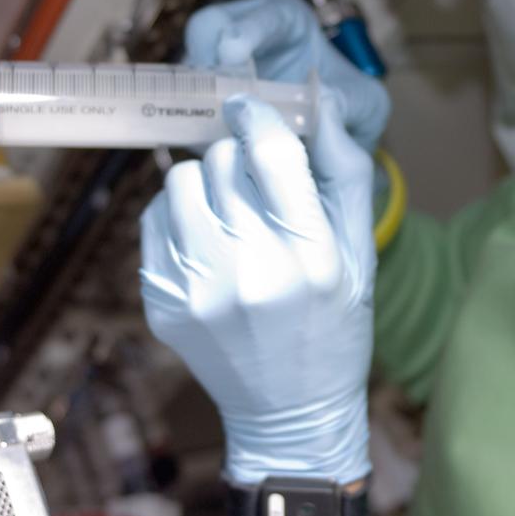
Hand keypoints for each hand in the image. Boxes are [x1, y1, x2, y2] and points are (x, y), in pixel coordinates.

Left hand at [139, 91, 374, 484]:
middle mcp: (251, 272)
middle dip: (237, 156)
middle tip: (253, 180)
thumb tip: (320, 103)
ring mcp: (199, 290)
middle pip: (221, 160)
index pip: (270, 152)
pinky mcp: (163, 303)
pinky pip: (154, 219)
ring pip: (178, 180)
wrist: (290, 412)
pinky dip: (178, 214)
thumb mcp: (360, 254)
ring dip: (203, 180)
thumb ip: (344, 173)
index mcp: (310, 256)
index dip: (257, 116)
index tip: (250, 108)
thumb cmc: (333, 328)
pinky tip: (206, 239)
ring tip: (227, 208)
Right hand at [185, 0, 390, 152]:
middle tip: (218, 100)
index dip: (245, 28)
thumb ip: (349, 102)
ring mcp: (220, 66)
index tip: (231, 51)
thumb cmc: (350, 109)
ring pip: (189, 68)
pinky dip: (195, 125)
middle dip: (207, 62)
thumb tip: (322, 102)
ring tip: (221, 130)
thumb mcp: (366, 106)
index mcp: (287, 20)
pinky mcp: (205, 98)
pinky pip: (185, 104)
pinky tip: (215, 147)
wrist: (335, 143)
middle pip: (208, 30)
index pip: (263, 13)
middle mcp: (247, 34)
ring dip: (199, 99)